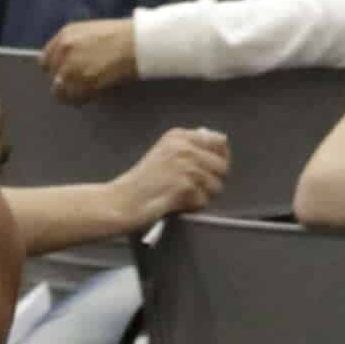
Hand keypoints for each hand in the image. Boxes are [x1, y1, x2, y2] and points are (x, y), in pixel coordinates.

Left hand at [40, 19, 141, 97]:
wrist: (139, 43)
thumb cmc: (122, 36)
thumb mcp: (92, 31)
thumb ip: (75, 45)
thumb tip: (66, 63)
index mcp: (65, 35)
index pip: (46, 60)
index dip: (55, 69)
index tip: (62, 76)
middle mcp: (65, 50)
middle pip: (53, 76)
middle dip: (64, 82)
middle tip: (78, 86)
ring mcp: (73, 67)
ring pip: (61, 91)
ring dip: (71, 94)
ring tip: (85, 93)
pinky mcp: (85, 82)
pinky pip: (75, 98)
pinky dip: (82, 99)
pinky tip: (93, 95)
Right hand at [105, 127, 230, 230]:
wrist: (122, 201)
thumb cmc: (142, 183)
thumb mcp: (165, 154)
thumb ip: (190, 149)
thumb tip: (222, 151)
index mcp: (179, 136)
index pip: (220, 141)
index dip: (221, 158)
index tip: (214, 171)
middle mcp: (184, 146)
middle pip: (223, 166)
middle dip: (213, 182)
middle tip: (194, 190)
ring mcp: (185, 165)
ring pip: (217, 185)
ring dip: (203, 196)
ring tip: (182, 197)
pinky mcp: (185, 185)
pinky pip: (204, 201)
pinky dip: (192, 207)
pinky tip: (176, 204)